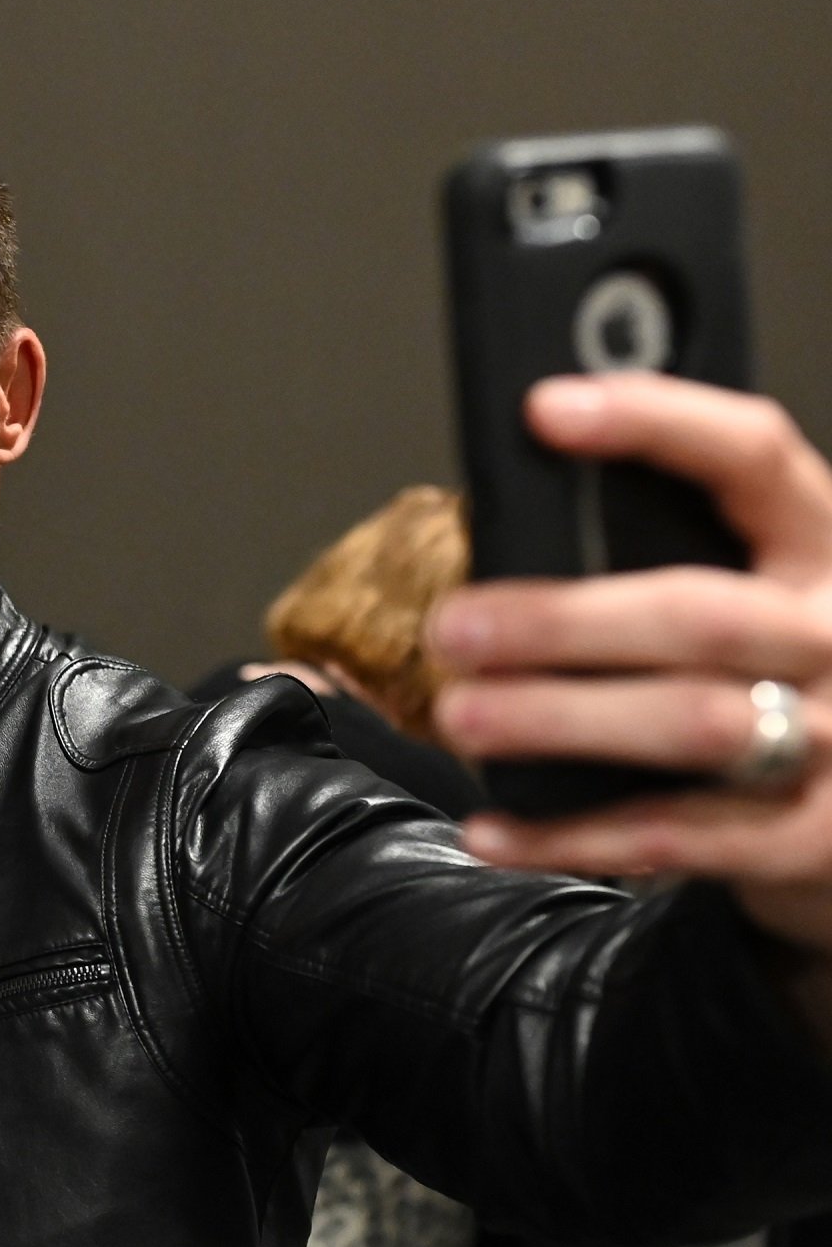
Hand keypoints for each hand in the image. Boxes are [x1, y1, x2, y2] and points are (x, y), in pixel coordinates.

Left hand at [428, 373, 831, 952]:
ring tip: (460, 714)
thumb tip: (506, 530)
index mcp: (821, 544)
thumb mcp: (747, 578)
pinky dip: (568, 836)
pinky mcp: (805, 835)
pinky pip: (675, 837)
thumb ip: (661, 547)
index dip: (654, 421)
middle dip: (562, 620)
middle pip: (699, 615)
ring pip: (691, 725)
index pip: (752, 456)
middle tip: (452, 628)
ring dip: (560, 721)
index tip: (544, 409)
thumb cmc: (768, 662)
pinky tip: (490, 829)